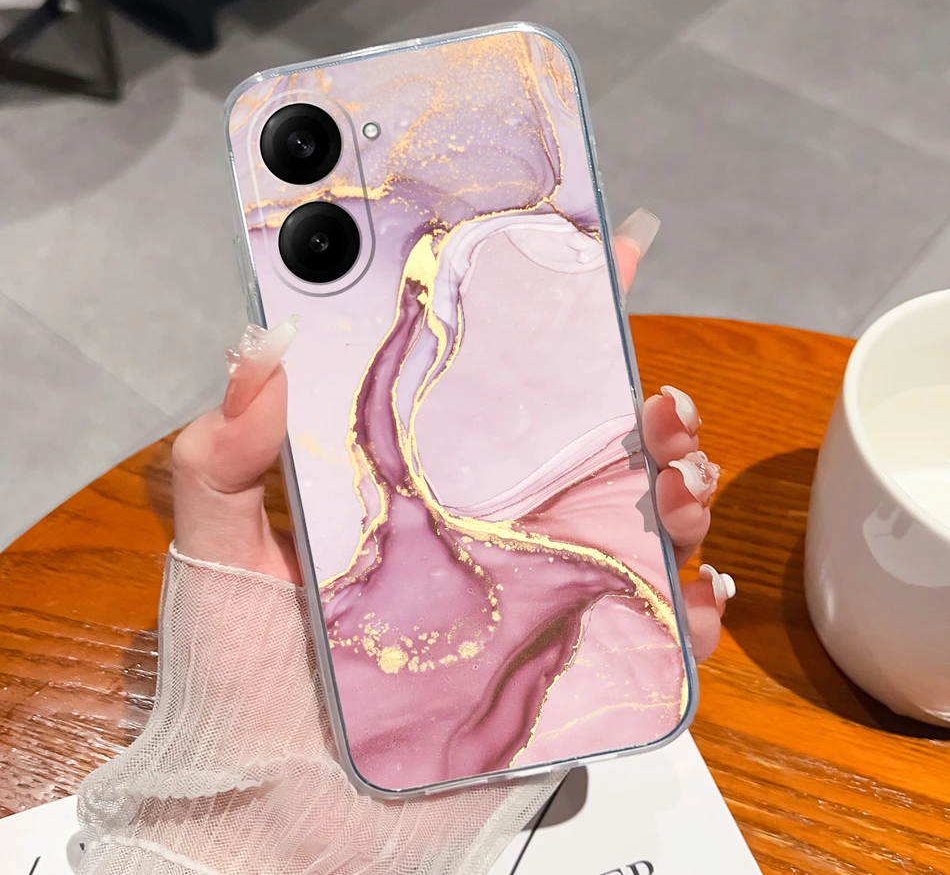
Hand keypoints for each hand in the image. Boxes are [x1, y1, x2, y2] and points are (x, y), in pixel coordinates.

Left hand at [173, 209, 731, 663]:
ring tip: (679, 488)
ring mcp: (534, 596)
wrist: (277, 823)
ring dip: (682, 490)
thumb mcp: (220, 557)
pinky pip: (654, 630)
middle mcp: (489, 528)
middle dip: (646, 410)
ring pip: (639, 521)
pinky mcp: (565, 671)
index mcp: (424, 484)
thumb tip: (260, 347)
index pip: (497, 385)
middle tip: (658, 404)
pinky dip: (694, 608)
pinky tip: (696, 593)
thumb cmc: (245, 690)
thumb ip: (223, 456)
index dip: (553, 319)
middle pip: (592, 447)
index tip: (604, 256)